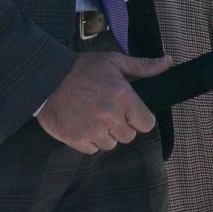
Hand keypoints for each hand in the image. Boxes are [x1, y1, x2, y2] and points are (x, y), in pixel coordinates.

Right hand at [34, 51, 167, 153]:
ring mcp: (94, 130)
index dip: (138, 118)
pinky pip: (93, 150)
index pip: (146, 124)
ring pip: (111, 144)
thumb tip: (167, 62)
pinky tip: (80, 123)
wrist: (45, 78)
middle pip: (129, 136)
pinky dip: (88, 140)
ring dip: (104, 134)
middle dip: (120, 125)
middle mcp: (111, 116)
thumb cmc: (81, 69)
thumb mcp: (113, 62)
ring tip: (91, 115)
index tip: (128, 111)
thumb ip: (143, 67)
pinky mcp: (77, 140)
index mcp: (123, 96)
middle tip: (105, 110)